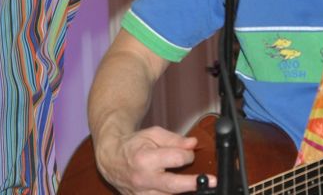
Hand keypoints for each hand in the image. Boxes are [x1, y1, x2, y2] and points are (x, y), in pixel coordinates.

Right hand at [95, 126, 211, 194]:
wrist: (111, 158)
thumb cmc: (132, 145)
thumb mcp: (152, 134)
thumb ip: (174, 139)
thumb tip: (193, 144)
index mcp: (145, 159)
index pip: (175, 158)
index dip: (187, 155)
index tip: (188, 153)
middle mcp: (143, 179)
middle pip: (174, 185)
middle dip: (194, 183)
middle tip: (211, 181)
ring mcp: (142, 194)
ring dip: (183, 190)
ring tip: (193, 184)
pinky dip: (170, 194)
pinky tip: (178, 190)